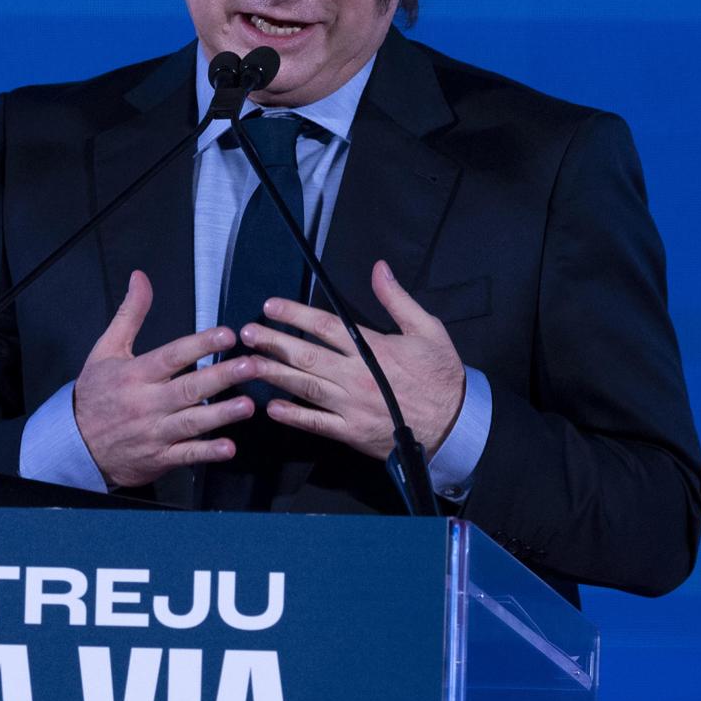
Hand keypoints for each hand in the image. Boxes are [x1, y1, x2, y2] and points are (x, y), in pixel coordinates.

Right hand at [73, 270, 257, 487]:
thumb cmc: (95, 393)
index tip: (227, 335)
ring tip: (247, 404)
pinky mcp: (158, 457)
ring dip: (221, 414)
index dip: (201, 344)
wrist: (75, 443)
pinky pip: (185, 455)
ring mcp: (153, 431)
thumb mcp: (106, 349)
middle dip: (222, 377)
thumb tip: (140, 278)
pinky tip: (228, 447)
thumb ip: (130, 314)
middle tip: (251, 366)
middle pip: (188, 388)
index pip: (172, 355)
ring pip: (191, 422)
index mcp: (136, 374)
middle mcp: (146, 402)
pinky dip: (207, 452)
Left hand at [240, 260, 465, 460]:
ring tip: (247, 364)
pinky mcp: (352, 432)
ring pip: (304, 387)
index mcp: (373, 348)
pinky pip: (316, 424)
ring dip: (273, 374)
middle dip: (272, 342)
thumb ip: (397, 299)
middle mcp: (357, 375)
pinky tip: (271, 407)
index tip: (270, 306)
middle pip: (306, 356)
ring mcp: (352, 406)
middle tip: (246, 333)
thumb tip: (379, 269)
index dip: (294, 314)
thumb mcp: (428, 329)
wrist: (455, 424)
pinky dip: (293, 416)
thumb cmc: (441, 375)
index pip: (325, 326)